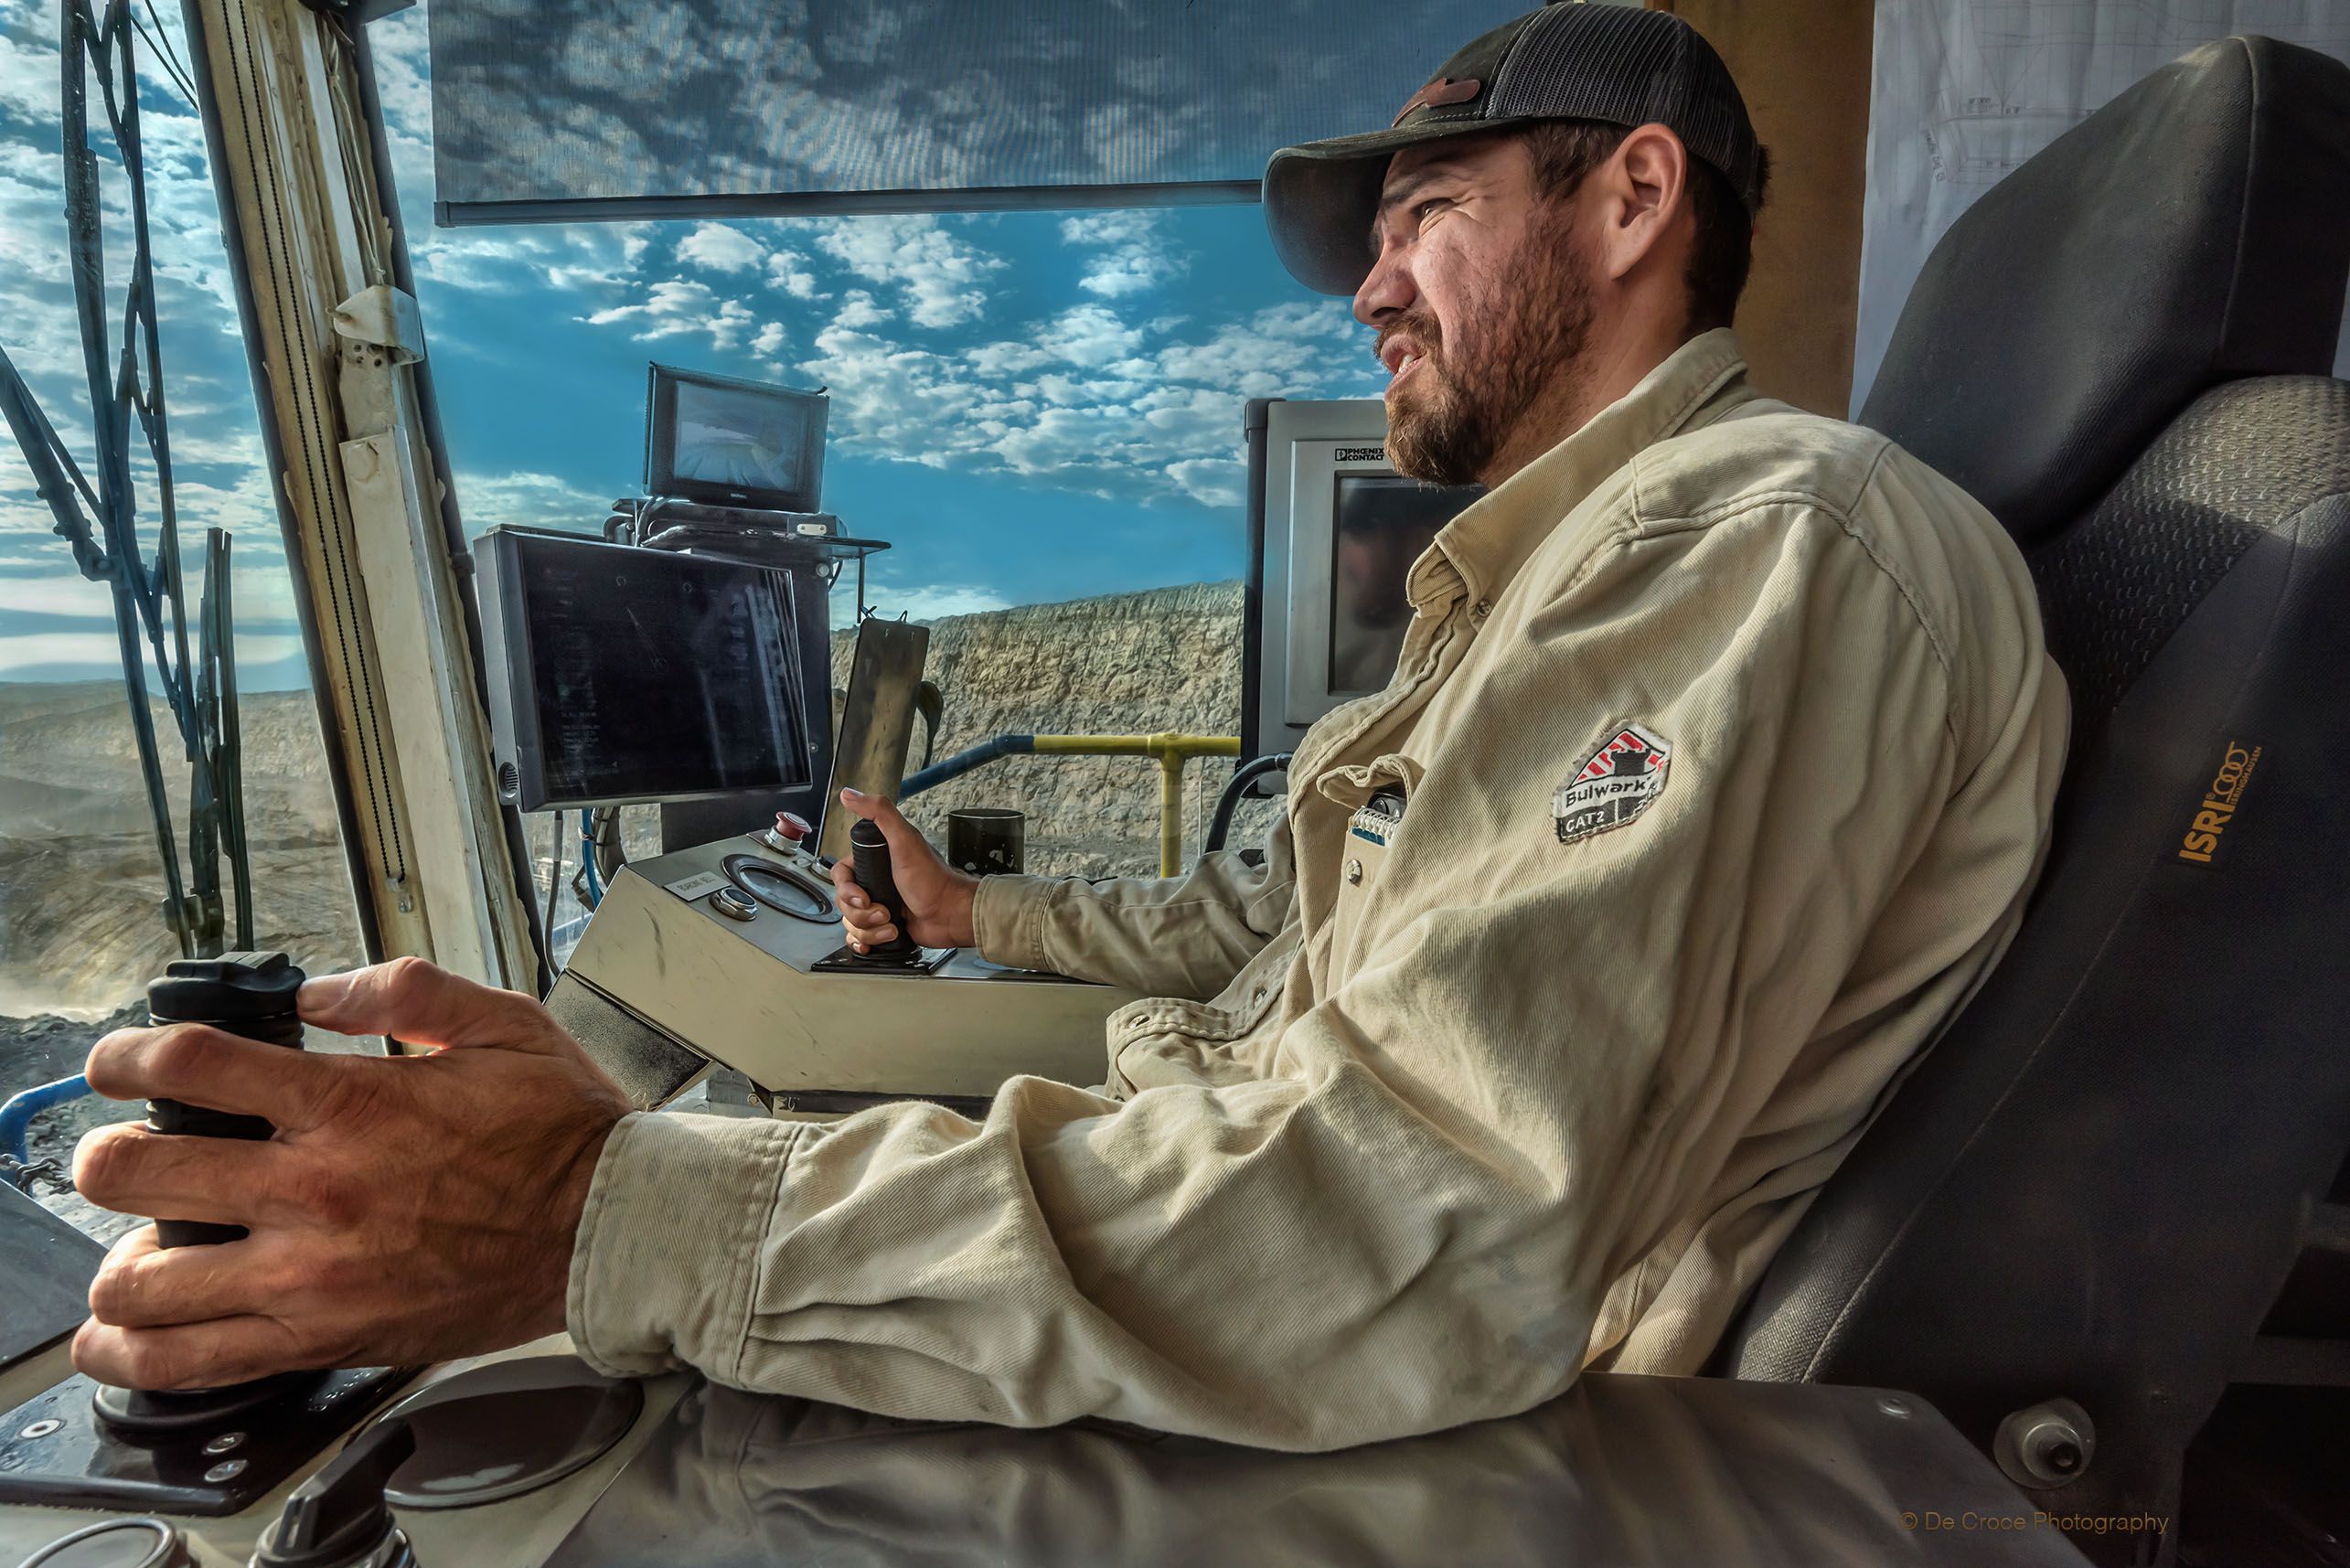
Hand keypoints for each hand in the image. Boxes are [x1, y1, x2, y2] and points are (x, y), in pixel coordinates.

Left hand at [70, 958, 629, 1390]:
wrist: (614, 1231)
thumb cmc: (567, 1135)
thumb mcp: (502, 1021)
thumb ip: (404, 989)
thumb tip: (319, 993)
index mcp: (353, 1105)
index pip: (190, 1067)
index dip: (123, 1058)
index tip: (112, 1065)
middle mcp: (318, 1191)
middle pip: (135, 1174)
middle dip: (102, 1160)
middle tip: (116, 1159)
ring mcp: (315, 1276)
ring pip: (145, 1285)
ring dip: (113, 1265)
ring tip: (126, 1253)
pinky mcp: (329, 1338)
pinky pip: (198, 1364)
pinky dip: (137, 1357)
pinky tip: (125, 1342)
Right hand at [828, 787, 978, 951]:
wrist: (952, 915)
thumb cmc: (933, 880)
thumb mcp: (905, 840)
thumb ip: (879, 813)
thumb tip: (850, 795)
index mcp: (875, 861)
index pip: (840, 876)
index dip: (847, 890)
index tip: (862, 896)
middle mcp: (875, 882)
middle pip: (844, 903)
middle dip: (862, 914)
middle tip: (885, 911)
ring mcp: (879, 905)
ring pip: (852, 923)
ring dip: (871, 929)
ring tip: (892, 923)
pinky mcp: (884, 927)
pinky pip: (860, 938)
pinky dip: (868, 942)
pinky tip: (881, 937)